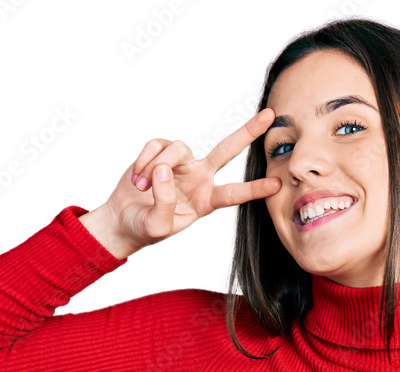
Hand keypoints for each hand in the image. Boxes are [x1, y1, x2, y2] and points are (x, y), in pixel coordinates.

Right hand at [93, 108, 281, 257]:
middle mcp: (199, 177)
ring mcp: (181, 163)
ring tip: (142, 186)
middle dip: (248, 132)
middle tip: (270, 115)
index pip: (234, 194)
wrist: (121, 220)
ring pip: (179, 148)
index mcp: (206, 200)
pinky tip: (137, 178)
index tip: (277, 184)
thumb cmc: (144, 228)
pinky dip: (144, 160)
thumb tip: (165, 170)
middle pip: (227, 150)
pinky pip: (157, 146)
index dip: (255, 190)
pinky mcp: (161, 151)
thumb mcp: (157, 226)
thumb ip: (165, 201)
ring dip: (156, 166)